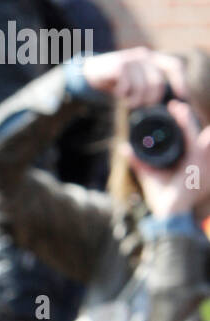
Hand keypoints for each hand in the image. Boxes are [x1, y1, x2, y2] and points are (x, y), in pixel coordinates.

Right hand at [82, 47, 187, 105]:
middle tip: (140, 105)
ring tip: (126, 100)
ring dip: (133, 100)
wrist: (92, 71)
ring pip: (141, 87)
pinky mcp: (119, 65)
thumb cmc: (116, 80)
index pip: (174, 66)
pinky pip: (126, 86)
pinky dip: (122, 94)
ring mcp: (132, 59)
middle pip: (157, 82)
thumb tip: (162, 103)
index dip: (180, 81)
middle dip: (150, 99)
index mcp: (152, 58)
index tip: (181, 96)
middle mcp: (144, 55)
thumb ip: (148, 85)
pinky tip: (117, 93)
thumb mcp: (135, 79)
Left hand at [122, 103, 209, 218]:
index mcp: (188, 160)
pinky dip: (188, 127)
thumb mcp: (150, 175)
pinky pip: (193, 140)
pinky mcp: (196, 163)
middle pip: (192, 131)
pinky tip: (182, 115)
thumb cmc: (164, 199)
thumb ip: (139, 161)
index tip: (171, 108)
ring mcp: (198, 161)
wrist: (170, 215)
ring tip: (177, 108)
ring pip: (194, 133)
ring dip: (186, 119)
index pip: (187, 136)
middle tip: (174, 105)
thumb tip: (123, 148)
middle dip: (184, 116)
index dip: (182, 121)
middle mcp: (196, 159)